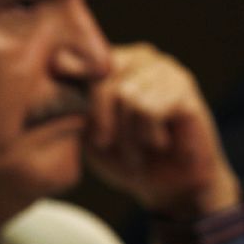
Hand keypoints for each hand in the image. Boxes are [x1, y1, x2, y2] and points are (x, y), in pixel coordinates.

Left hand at [86, 43, 240, 217]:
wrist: (170, 187)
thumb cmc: (122, 157)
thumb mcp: (85, 131)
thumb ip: (72, 99)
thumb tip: (58, 62)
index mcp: (111, 60)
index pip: (78, 67)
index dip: (80, 108)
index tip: (93, 138)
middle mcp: (138, 56)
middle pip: (100, 82)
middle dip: (104, 124)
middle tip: (115, 147)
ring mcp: (163, 68)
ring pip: (125, 96)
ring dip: (128, 135)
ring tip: (140, 147)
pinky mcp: (184, 87)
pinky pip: (148, 108)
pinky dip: (148, 135)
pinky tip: (161, 142)